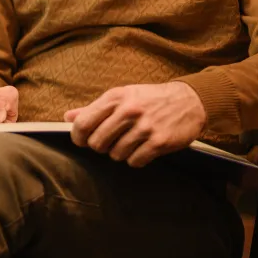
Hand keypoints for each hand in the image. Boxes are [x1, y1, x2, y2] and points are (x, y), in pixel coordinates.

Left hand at [64, 82, 206, 167]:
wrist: (189, 100)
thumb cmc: (149, 99)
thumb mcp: (121, 96)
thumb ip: (94, 108)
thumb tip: (68, 117)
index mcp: (115, 98)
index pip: (83, 123)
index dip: (78, 136)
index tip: (82, 140)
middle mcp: (128, 111)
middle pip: (97, 143)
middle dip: (100, 147)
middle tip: (110, 142)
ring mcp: (144, 127)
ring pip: (115, 154)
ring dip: (120, 153)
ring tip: (130, 142)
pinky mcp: (159, 142)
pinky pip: (135, 161)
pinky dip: (136, 159)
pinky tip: (143, 149)